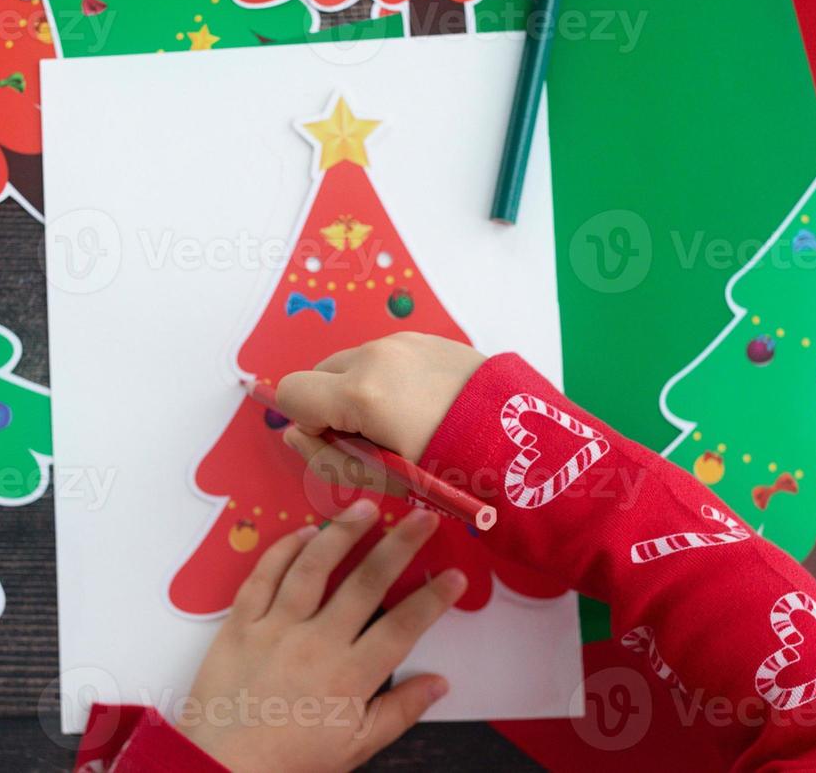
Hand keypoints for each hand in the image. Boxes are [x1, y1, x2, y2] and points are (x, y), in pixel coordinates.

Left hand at [179, 499, 467, 772]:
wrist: (220, 768)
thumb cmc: (291, 762)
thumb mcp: (355, 747)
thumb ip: (399, 711)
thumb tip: (439, 682)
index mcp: (350, 676)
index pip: (403, 626)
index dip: (434, 598)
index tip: (455, 574)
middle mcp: (316, 643)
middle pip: (366, 582)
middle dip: (400, 545)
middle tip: (423, 518)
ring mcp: (275, 628)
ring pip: (313, 567)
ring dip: (343, 533)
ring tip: (367, 507)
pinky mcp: (239, 625)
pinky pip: (263, 577)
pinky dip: (284, 550)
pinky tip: (304, 532)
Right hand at [275, 333, 484, 492]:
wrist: (524, 441)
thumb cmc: (452, 470)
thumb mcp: (383, 478)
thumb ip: (326, 458)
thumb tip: (296, 432)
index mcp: (361, 391)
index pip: (291, 392)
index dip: (308, 424)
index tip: (341, 444)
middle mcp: (377, 354)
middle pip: (320, 373)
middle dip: (332, 405)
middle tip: (374, 439)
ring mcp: (405, 340)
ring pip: (354, 362)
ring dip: (361, 390)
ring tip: (406, 423)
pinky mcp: (429, 337)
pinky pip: (388, 355)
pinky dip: (390, 377)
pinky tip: (426, 404)